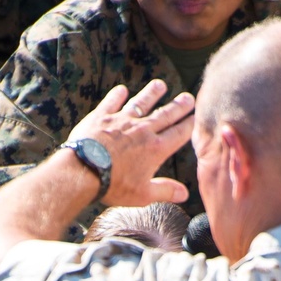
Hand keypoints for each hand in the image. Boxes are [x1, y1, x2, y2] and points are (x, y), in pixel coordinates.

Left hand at [67, 79, 194, 206]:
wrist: (84, 170)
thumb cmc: (114, 185)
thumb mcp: (143, 194)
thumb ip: (165, 191)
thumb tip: (184, 194)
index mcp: (155, 149)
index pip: (178, 133)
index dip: (189, 124)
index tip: (196, 117)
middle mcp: (142, 130)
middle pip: (165, 114)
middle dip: (179, 106)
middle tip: (189, 97)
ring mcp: (122, 121)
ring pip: (141, 103)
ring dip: (152, 93)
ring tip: (160, 85)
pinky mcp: (102, 117)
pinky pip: (112, 102)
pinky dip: (118, 95)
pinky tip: (122, 90)